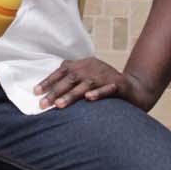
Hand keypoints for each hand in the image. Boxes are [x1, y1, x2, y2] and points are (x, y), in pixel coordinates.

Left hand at [34, 57, 152, 111]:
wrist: (135, 88)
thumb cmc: (106, 86)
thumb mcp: (88, 80)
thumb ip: (72, 82)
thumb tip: (48, 93)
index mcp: (85, 64)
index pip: (63, 70)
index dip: (49, 80)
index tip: (35, 92)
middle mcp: (94, 67)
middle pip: (72, 77)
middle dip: (55, 91)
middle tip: (43, 103)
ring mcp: (107, 75)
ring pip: (87, 84)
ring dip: (71, 95)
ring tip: (59, 105)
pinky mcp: (119, 85)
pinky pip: (108, 88)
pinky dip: (98, 93)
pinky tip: (89, 98)